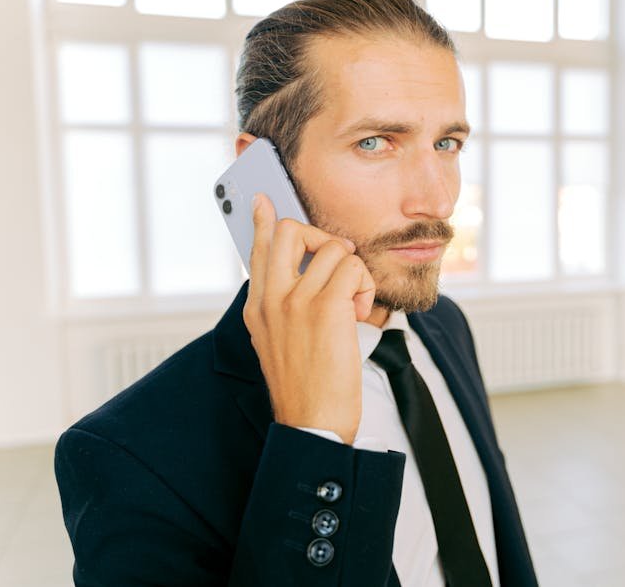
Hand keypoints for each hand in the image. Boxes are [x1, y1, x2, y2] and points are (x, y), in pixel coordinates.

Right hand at [242, 193, 375, 444]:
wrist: (312, 422)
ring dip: (355, 274)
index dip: (262, 221)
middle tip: (337, 261)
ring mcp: (296, 300)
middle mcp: (272, 298)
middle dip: (320, 237)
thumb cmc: (304, 387)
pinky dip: (367, 289)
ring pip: (335, 250)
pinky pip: (355, 269)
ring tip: (354, 307)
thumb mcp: (277, 344)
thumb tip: (303, 278)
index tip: (264, 202)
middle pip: (289, 231)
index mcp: (258, 307)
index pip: (257, 250)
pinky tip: (362, 316)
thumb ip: (283, 308)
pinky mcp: (326, 307)